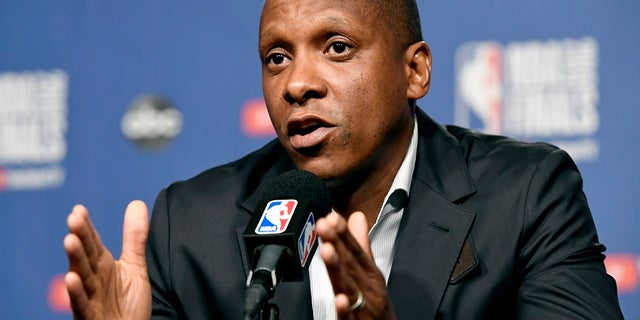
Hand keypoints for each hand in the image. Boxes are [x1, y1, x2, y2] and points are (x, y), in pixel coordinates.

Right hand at [63, 201, 150, 319]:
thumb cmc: (127, 305)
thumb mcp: (134, 267)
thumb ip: (134, 238)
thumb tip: (136, 202)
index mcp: (102, 266)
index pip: (92, 243)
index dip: (87, 227)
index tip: (79, 209)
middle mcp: (92, 280)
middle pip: (85, 256)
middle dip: (79, 238)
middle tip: (73, 219)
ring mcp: (90, 298)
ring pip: (81, 277)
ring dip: (75, 260)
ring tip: (70, 240)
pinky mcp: (90, 317)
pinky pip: (81, 305)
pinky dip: (75, 293)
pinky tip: (71, 278)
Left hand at [316, 212, 395, 319]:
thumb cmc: (377, 305)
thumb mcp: (371, 272)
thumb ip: (360, 245)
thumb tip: (356, 217)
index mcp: (369, 274)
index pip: (356, 250)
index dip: (343, 232)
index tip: (332, 216)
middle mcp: (367, 289)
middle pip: (351, 264)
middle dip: (337, 243)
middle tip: (324, 225)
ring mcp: (362, 307)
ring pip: (349, 286)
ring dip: (338, 268)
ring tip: (328, 250)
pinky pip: (348, 318)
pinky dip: (345, 309)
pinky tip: (339, 299)